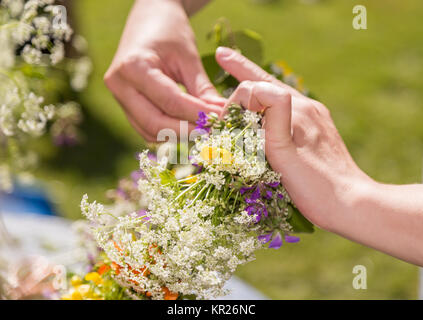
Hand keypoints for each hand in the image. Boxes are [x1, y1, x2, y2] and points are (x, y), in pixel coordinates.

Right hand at [104, 0, 223, 141]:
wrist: (149, 18)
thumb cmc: (170, 30)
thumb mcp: (189, 57)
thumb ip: (202, 89)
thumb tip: (219, 116)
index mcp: (133, 67)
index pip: (170, 102)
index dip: (197, 114)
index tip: (220, 119)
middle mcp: (119, 85)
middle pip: (155, 123)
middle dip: (187, 130)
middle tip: (213, 130)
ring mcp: (119, 97)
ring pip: (149, 130)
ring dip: (178, 134)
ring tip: (203, 129)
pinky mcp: (125, 105)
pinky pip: (146, 128)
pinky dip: (167, 131)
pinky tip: (188, 126)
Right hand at [217, 47, 371, 230]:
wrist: (352, 205)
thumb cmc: (317, 186)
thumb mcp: (287, 154)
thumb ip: (273, 116)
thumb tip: (254, 92)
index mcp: (298, 110)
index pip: (257, 88)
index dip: (234, 101)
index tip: (223, 124)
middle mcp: (307, 107)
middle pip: (268, 82)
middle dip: (243, 69)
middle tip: (223, 55)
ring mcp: (314, 118)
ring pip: (277, 94)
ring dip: (255, 85)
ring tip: (234, 66)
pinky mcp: (317, 131)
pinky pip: (287, 109)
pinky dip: (267, 103)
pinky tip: (261, 105)